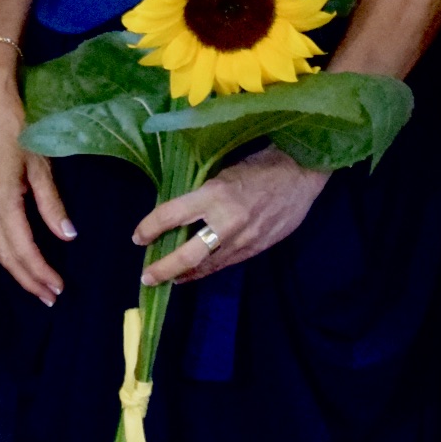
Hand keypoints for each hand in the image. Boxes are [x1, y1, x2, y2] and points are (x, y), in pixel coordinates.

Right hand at [0, 58, 72, 304]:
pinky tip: (16, 255)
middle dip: (29, 279)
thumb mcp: (39, 161)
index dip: (39, 272)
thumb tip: (67, 235)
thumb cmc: (17, 122)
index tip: (58, 289)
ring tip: (38, 284)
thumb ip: (51, 202)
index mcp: (2, 199)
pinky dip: (5, 250)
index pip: (22, 248)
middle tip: (51, 297)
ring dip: (17, 268)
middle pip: (6, 254)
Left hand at [137, 147, 326, 284]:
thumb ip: (202, 193)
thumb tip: (177, 211)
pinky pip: (224, 264)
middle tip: (146, 276)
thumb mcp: (225, 170)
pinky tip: (194, 272)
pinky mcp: (256, 249)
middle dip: (163, 269)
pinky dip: (206, 270)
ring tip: (167, 278)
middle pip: (187, 255)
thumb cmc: (261, 163)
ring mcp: (243, 240)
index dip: (149, 228)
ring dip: (183, 274)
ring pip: (206, 266)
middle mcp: (227, 221)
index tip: (138, 236)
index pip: (171, 215)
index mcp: (215, 193)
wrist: (302, 174)